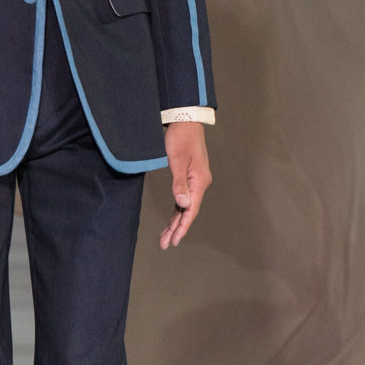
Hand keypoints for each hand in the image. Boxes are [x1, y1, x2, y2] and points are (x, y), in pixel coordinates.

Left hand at [159, 121, 210, 249]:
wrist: (186, 120)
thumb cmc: (180, 138)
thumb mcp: (177, 161)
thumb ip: (179, 184)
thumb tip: (183, 205)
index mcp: (199, 182)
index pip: (190, 210)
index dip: (182, 227)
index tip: (173, 241)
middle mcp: (199, 183)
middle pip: (188, 212)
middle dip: (176, 229)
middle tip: (165, 244)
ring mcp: (195, 180)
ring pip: (185, 207)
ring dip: (176, 222)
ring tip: (165, 237)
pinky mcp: (190, 176)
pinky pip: (184, 199)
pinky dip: (177, 210)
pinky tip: (172, 218)